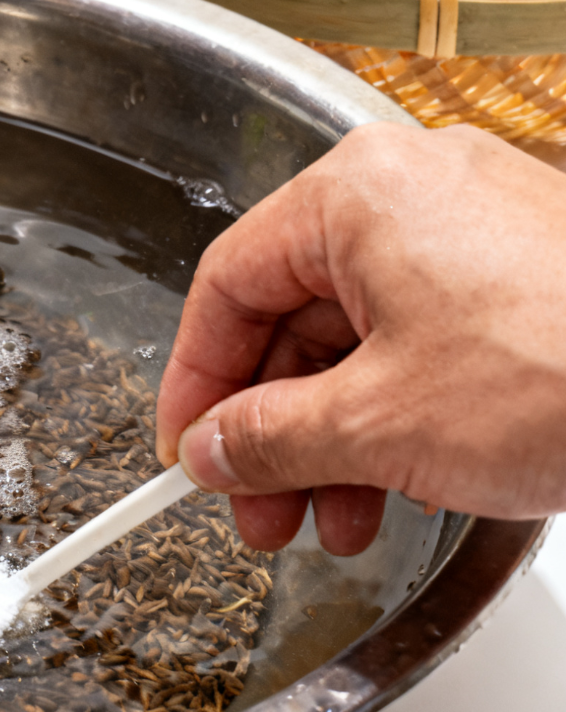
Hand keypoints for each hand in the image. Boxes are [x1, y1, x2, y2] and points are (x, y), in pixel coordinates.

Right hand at [156, 123, 565, 555]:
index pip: (226, 286)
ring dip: (335, 436)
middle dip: (274, 430)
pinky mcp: (525, 269)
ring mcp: (474, 226)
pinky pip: (425, 336)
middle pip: (295, 316)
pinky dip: (399, 410)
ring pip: (361, 334)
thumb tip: (211, 453)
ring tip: (338, 519)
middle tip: (261, 510)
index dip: (195, 382)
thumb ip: (268, 439)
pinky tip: (403, 484)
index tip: (187, 453)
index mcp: (354, 194)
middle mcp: (410, 191)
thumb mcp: (380, 425)